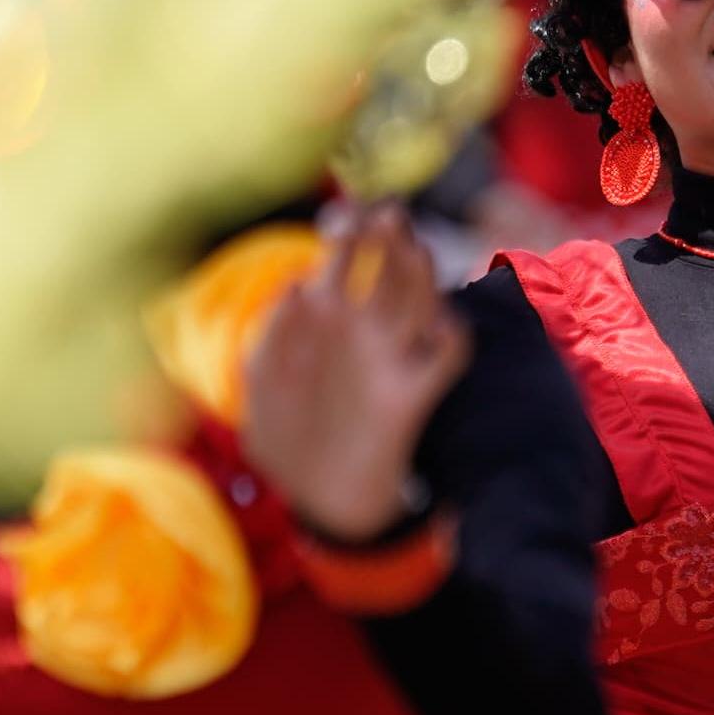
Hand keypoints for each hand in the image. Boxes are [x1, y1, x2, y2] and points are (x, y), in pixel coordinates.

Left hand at [240, 205, 470, 539]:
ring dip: (420, 273)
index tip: (345, 213)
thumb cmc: (286, 439)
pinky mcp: (414, 397)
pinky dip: (451, 336)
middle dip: (387, 239)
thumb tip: (298, 286)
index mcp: (326, 323)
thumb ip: (273, 336)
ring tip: (414, 248)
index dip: (347, 233)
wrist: (321, 501)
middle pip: (386, 269)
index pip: (344, 261)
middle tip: (387, 214)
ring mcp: (392, 362)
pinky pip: (447, 355)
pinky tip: (440, 323)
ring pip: (419, 300)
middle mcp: (365, 335)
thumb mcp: (262, 384)